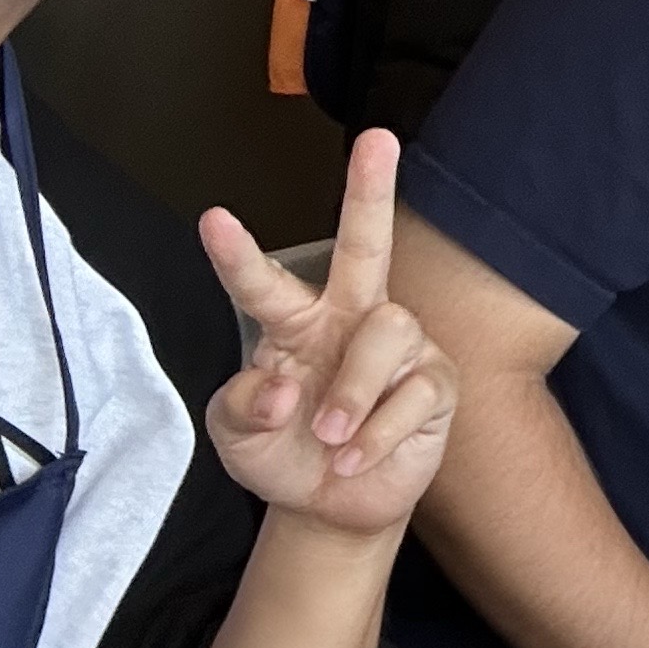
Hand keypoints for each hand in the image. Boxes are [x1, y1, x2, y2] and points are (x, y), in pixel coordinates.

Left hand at [202, 129, 453, 539]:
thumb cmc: (281, 454)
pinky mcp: (436, 384)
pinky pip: (414, 391)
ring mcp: (399, 350)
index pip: (264, 283)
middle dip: (372, 191)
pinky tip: (354, 456)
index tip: (212, 220)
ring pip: (387, 329)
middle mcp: (350, 320)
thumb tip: (281, 387)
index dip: (238, 254)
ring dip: (352, 391)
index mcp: (295, 324)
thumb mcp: (236, 436)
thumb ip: (241, 406)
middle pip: (367, 246)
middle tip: (379, 139)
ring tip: (330, 436)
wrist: (331, 507)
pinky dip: (374, 434)